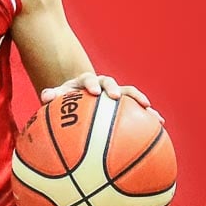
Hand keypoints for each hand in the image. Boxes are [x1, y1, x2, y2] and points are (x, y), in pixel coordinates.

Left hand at [40, 73, 162, 124]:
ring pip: (129, 94)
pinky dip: (148, 115)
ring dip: (139, 100)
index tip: (94, 92)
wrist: (78, 98)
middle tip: (117, 97)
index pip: (88, 79)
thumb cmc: (65, 101)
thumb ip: (51, 96)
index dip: (92, 84)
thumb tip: (44, 96)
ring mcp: (115, 93)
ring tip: (150, 110)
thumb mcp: (57, 98)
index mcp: (85, 82)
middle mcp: (101, 85)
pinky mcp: (125, 104)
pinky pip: (138, 109)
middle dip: (115, 89)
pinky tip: (160, 126)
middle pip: (111, 83)